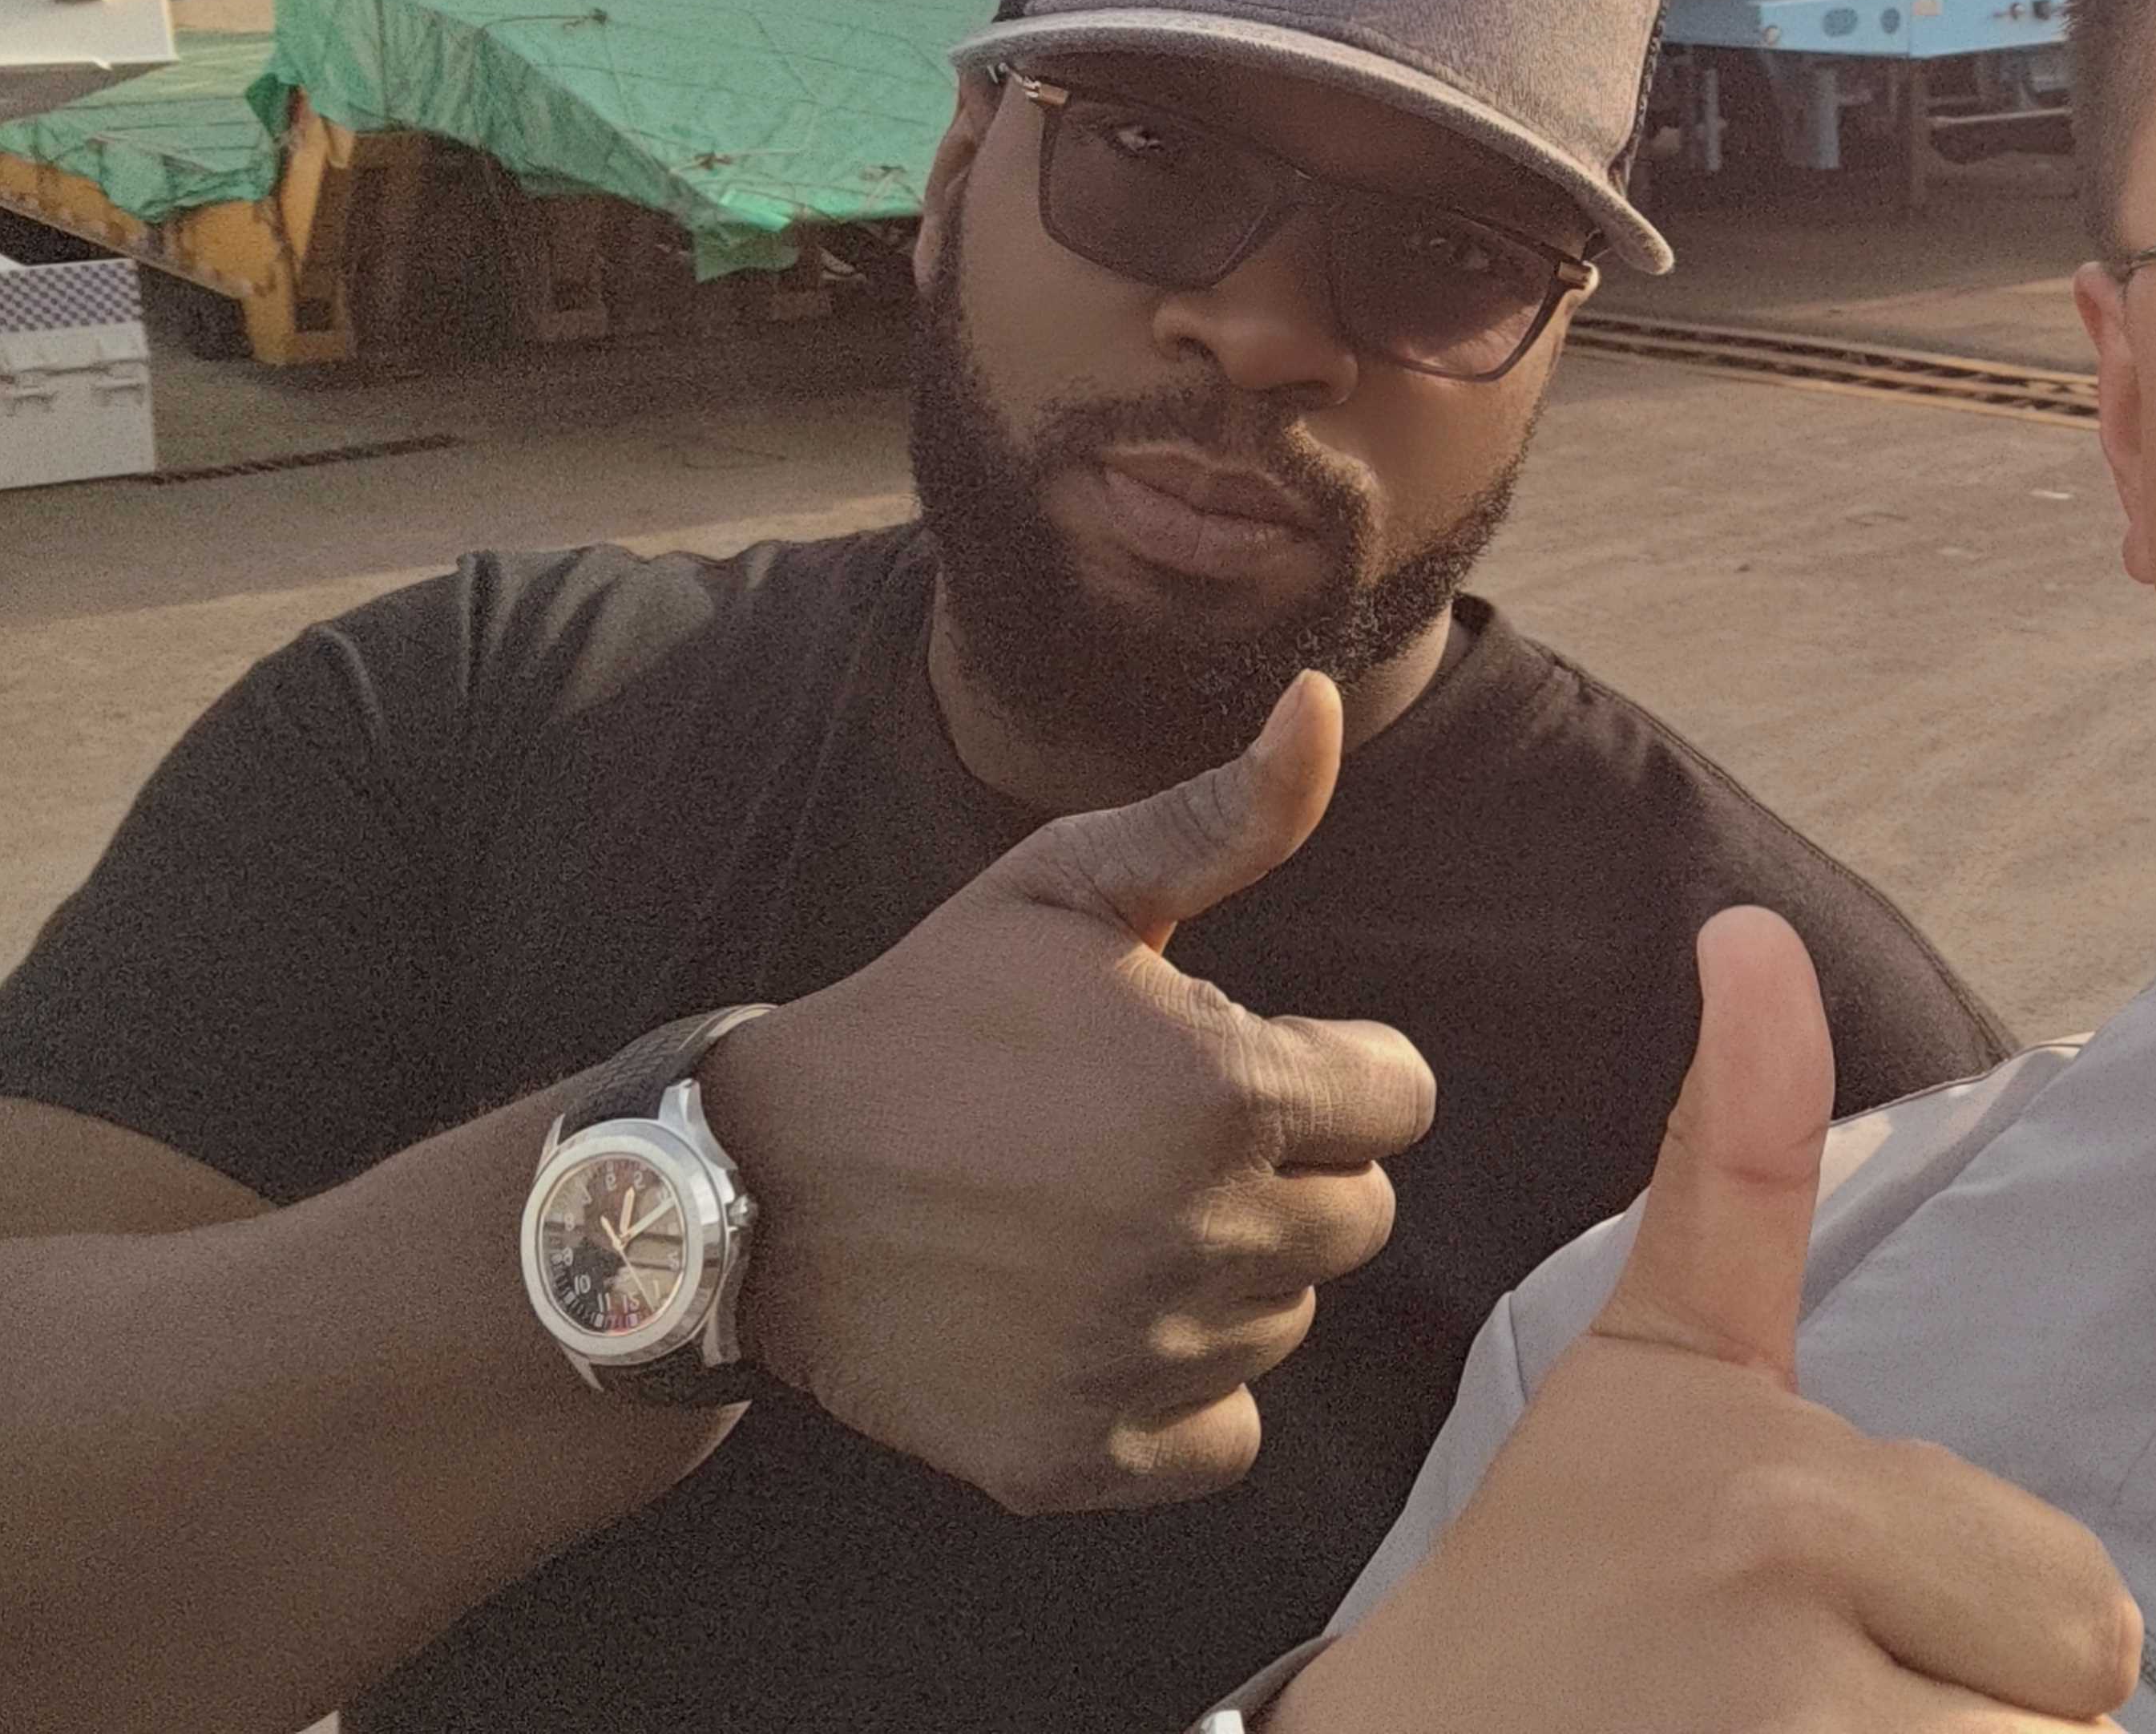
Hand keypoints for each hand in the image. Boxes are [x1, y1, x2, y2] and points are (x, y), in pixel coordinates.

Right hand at [697, 672, 1434, 1513]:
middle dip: (1283, 1169)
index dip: (1327, 1070)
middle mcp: (1209, 1235)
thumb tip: (1321, 702)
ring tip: (1103, 1221)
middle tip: (1155, 1142)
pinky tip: (1098, 1326)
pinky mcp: (1084, 1454)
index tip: (1231, 1060)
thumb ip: (1226, 815)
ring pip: (1287, 1321)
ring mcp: (1147, 1355)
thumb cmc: (930, 1016)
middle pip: (1355, 1215)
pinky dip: (1179, 1396)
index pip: (1399, 1098)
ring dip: (1226, 1274)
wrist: (756, 1183)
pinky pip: (1222, 1438)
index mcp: (1232, 1091)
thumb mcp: (1069, 887)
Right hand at [1273, 909, 2141, 1731]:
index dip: (1977, 1625)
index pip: (2083, 1609)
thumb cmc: (1559, 1574)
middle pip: (2074, 1703)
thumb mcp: (1655, 1361)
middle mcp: (1790, 1630)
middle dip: (1979, 1715)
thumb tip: (1753, 931)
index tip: (1822, 1619)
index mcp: (1788, 1494)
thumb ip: (1738, 1161)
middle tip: (1818, 1705)